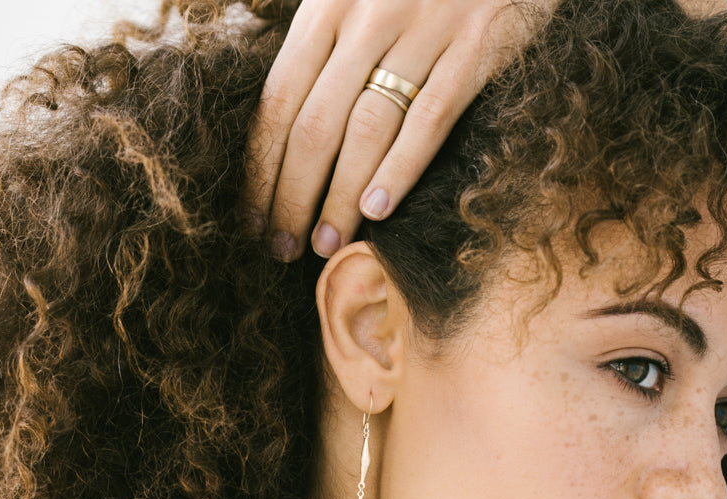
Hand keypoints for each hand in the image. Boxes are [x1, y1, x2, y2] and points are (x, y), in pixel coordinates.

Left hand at [246, 0, 560, 260]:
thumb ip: (325, 47)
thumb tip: (287, 134)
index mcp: (326, 3)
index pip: (279, 100)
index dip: (262, 167)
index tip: (252, 217)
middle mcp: (366, 15)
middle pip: (315, 125)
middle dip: (293, 196)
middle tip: (284, 247)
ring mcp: (423, 29)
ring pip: (366, 130)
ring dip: (340, 197)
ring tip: (326, 245)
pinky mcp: (474, 46)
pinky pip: (429, 120)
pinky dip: (400, 169)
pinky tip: (377, 212)